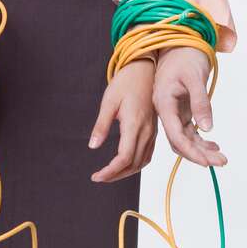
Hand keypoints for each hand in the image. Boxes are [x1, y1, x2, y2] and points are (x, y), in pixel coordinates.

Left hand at [89, 59, 157, 182]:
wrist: (145, 69)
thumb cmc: (126, 82)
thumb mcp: (108, 101)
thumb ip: (101, 126)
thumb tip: (93, 146)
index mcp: (134, 124)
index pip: (124, 157)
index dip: (110, 171)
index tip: (96, 176)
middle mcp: (146, 130)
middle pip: (134, 164)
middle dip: (116, 175)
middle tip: (99, 178)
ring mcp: (152, 131)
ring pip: (142, 161)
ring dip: (127, 172)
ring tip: (110, 174)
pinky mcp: (154, 130)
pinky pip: (148, 154)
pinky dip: (137, 164)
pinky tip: (126, 164)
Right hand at [152, 47, 226, 166]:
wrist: (180, 42)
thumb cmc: (186, 55)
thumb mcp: (195, 77)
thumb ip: (200, 102)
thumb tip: (207, 128)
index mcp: (163, 103)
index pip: (176, 135)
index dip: (191, 151)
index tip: (207, 162)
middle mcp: (165, 110)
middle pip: (180, 141)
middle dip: (199, 154)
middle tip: (221, 162)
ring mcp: (173, 111)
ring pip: (185, 138)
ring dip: (202, 149)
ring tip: (221, 157)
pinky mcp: (182, 110)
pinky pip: (189, 130)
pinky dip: (201, 140)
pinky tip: (214, 145)